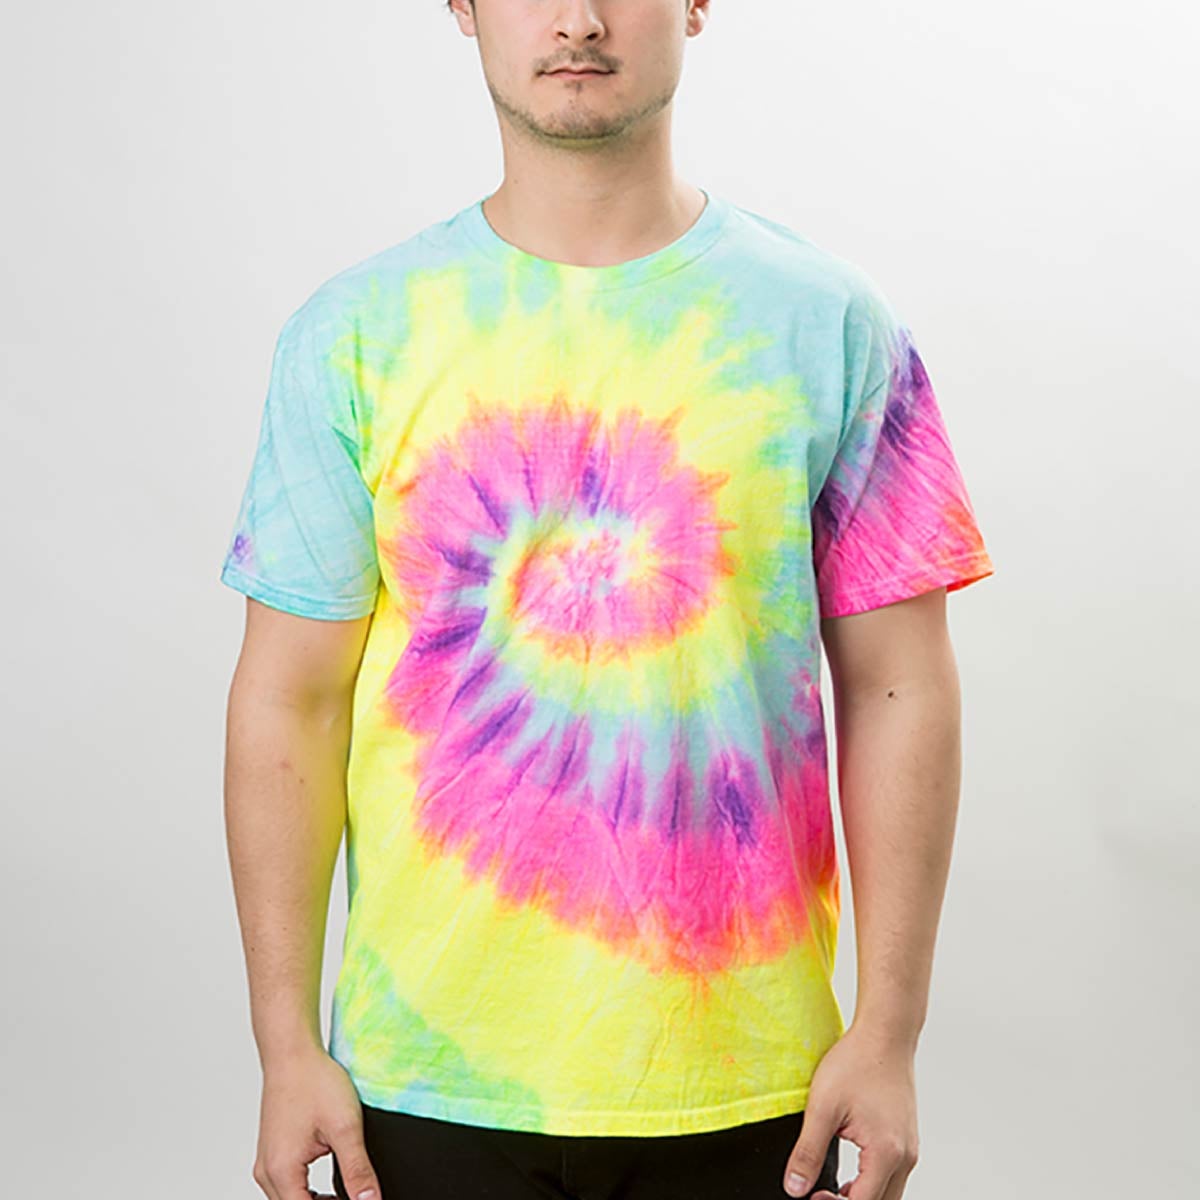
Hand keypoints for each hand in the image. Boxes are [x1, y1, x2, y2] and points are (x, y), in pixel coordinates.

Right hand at [251, 1044, 381, 1199]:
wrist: (292, 1053)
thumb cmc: (313, 1081)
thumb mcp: (345, 1127)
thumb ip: (358, 1169)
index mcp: (282, 1172)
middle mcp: (268, 1173)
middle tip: (358, 1197)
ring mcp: (266, 1164)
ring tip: (347, 1195)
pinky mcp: (271, 1155)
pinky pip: (286, 1187)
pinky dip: (307, 1192)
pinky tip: (329, 1188)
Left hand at [781, 1023, 919, 1199]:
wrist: (885, 1034)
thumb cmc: (857, 1063)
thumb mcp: (822, 1107)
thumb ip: (807, 1152)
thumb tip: (794, 1189)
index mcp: (886, 1153)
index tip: (811, 1195)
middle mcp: (906, 1157)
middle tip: (820, 1194)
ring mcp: (910, 1148)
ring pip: (890, 1193)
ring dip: (863, 1196)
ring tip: (832, 1186)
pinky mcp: (907, 1139)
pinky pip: (893, 1175)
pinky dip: (873, 1182)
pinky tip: (851, 1172)